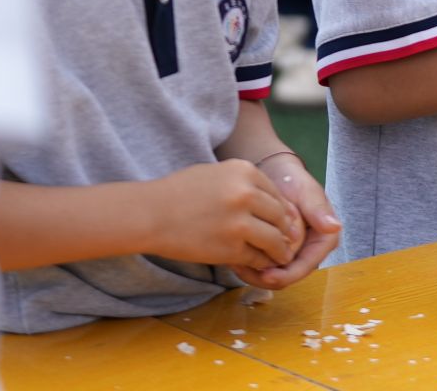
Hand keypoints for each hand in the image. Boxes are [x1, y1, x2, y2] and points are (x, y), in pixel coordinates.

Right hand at [141, 160, 304, 271]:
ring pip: (274, 238)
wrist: (149, 214)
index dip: (282, 211)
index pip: (277, 194)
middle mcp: (247, 194)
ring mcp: (240, 222)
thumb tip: (271, 201)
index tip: (285, 222)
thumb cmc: (178, 193)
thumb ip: (244, 183)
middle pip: (280, 215)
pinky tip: (261, 264)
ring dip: (279, 250)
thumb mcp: (216, 173)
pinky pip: (256, 256)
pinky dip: (262, 262)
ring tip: (280, 256)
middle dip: (285, 230)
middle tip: (287, 241)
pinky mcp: (230, 248)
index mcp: (245, 171)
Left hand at [227, 154, 340, 289]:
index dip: (286, 275)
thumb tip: (334, 227)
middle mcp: (309, 251)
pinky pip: (262, 267)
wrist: (275, 174)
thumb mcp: (307, 192)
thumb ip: (318, 210)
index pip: (305, 267)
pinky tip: (235, 259)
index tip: (265, 275)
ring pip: (273, 276)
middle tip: (242, 269)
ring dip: (254, 274)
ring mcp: (291, 253)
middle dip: (265, 277)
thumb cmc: (293, 180)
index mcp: (323, 240)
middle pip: (287, 276)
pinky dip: (249, 266)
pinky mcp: (275, 252)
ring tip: (236, 264)